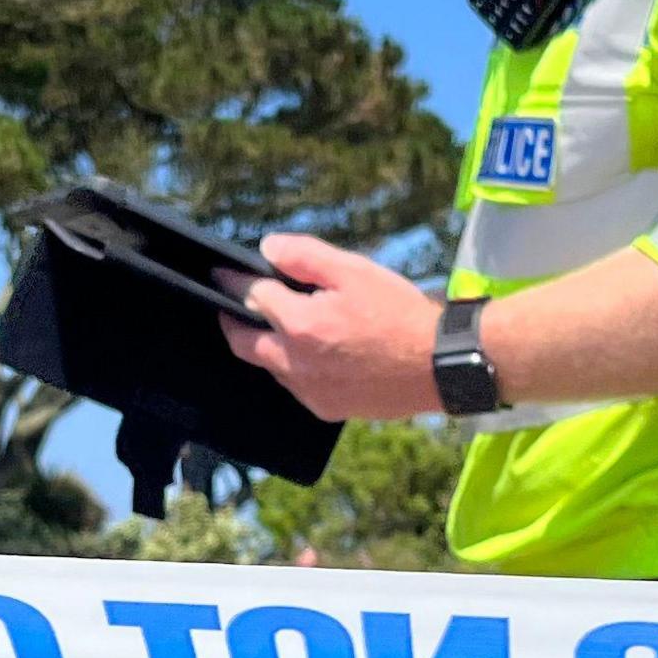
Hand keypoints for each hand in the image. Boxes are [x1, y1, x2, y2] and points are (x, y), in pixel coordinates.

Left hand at [220, 234, 446, 421]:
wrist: (437, 365)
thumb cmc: (399, 313)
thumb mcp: (354, 271)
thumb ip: (304, 257)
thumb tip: (267, 249)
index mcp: (299, 325)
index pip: (250, 297)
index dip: (233, 282)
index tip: (221, 274)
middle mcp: (295, 364)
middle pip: (243, 343)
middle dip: (234, 322)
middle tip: (233, 307)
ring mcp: (309, 391)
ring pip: (270, 366)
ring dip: (267, 346)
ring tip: (278, 327)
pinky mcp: (326, 408)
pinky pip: (295, 386)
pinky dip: (293, 367)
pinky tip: (311, 355)